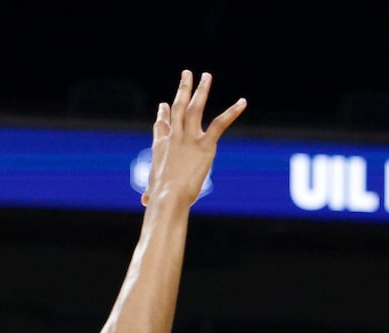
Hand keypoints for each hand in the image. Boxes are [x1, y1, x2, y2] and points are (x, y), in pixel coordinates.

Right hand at [140, 70, 246, 206]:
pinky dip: (232, 112)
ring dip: (201, 90)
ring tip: (206, 76)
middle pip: (177, 108)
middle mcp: (173, 137)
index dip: (163, 114)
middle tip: (186, 74)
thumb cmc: (160, 198)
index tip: (164, 105)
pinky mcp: (205, 144)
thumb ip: (150, 193)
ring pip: (195, 107)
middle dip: (183, 89)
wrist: (168, 195)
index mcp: (160, 147)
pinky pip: (220, 123)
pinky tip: (243, 102)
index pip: (162, 126)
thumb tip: (145, 201)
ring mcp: (189, 138)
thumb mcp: (153, 191)